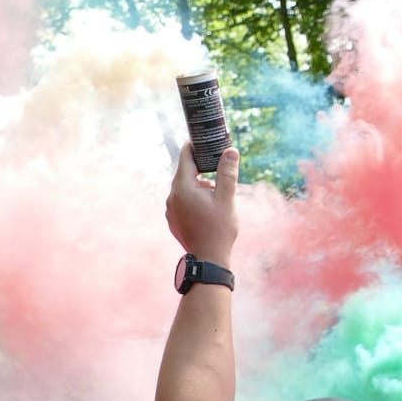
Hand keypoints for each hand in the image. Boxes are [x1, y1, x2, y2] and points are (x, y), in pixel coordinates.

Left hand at [166, 145, 239, 263]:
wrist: (208, 260)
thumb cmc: (218, 229)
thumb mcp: (226, 198)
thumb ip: (227, 173)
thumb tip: (231, 151)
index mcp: (182, 188)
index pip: (186, 157)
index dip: (195, 146)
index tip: (204, 140)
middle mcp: (172, 196)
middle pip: (185, 173)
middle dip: (201, 168)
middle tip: (217, 164)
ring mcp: (170, 210)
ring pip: (184, 188)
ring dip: (199, 186)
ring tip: (216, 193)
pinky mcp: (173, 220)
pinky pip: (182, 202)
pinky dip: (194, 199)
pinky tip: (208, 207)